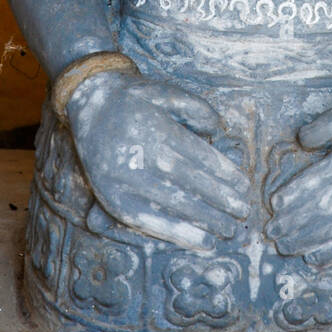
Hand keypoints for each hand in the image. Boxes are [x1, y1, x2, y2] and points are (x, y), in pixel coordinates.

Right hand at [67, 71, 251, 251]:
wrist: (88, 102)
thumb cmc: (135, 98)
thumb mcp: (166, 91)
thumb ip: (197, 108)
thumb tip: (220, 132)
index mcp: (155, 129)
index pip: (198, 157)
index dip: (224, 175)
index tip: (244, 187)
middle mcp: (139, 156)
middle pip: (189, 184)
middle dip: (220, 201)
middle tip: (243, 212)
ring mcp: (123, 180)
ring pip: (172, 205)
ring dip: (204, 221)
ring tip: (229, 230)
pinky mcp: (112, 199)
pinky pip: (149, 221)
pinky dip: (177, 233)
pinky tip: (201, 240)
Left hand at [265, 96, 331, 266]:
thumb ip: (329, 124)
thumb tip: (302, 139)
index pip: (326, 177)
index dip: (298, 192)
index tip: (275, 203)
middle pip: (331, 206)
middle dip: (298, 221)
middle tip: (273, 230)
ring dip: (311, 240)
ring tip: (286, 246)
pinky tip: (315, 258)